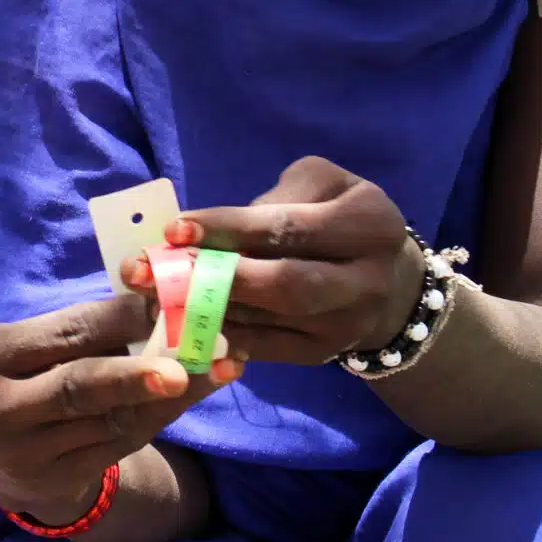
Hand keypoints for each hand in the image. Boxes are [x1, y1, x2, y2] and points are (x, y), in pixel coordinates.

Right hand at [0, 292, 237, 526]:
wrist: (5, 451)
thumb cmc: (30, 374)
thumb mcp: (38, 345)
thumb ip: (88, 328)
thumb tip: (164, 300)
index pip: (62, 333)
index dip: (121, 319)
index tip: (172, 305)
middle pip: (78, 386)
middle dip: (140, 372)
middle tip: (193, 360)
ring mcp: (22, 452)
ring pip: (109, 420)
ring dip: (170, 396)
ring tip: (216, 369)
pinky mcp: (54, 481)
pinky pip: (119, 446)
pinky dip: (161, 418)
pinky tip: (191, 397)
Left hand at [123, 156, 420, 365]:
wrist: (390, 283)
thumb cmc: (339, 217)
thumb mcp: (322, 186)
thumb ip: (274, 199)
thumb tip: (209, 231)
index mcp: (369, 224)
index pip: (289, 228)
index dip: (229, 229)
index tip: (174, 230)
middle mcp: (365, 280)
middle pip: (284, 285)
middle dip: (213, 278)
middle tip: (151, 272)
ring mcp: (345, 325)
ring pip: (269, 322)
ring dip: (203, 309)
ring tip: (150, 295)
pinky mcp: (321, 355)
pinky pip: (264, 349)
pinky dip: (219, 337)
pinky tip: (178, 325)